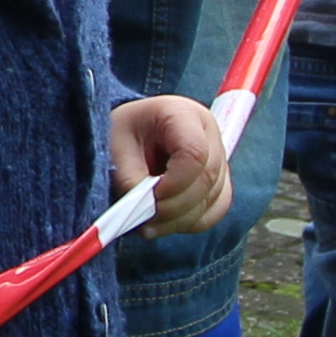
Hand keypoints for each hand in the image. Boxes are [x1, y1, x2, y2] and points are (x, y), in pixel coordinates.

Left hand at [112, 93, 229, 234]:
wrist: (132, 131)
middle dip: (175, 207)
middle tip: (145, 218)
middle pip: (208, 178)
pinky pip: (215, 209)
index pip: (195, 153)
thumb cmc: (123, 132)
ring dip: (180, 219)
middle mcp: (209, 133)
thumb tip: (146, 211)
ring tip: (149, 222)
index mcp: (184, 114)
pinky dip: (191, 222)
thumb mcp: (115, 148)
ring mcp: (219, 157)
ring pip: (213, 198)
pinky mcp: (219, 180)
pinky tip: (166, 221)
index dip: (174, 183)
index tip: (149, 197)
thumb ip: (129, 179)